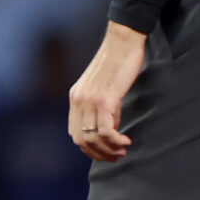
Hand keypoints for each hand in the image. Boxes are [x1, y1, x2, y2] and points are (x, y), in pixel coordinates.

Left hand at [67, 21, 148, 162]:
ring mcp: (89, 101)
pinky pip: (106, 130)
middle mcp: (78, 100)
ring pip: (93, 138)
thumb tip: (110, 129)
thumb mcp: (103, 87)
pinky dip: (115, 141)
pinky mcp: (104, 100)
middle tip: (116, 156)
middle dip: (99, 154)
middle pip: (81, 140)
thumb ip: (102, 107)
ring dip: (109, 150)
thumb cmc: (117, 63)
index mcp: (75, 98)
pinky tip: (125, 141)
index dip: (89, 148)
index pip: (74, 134)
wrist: (123, 42)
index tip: (105, 152)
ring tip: (123, 150)